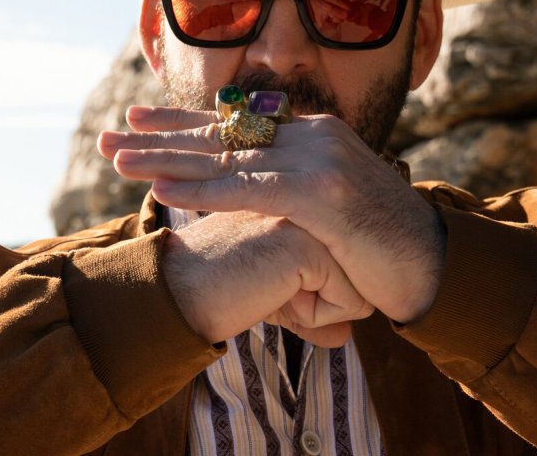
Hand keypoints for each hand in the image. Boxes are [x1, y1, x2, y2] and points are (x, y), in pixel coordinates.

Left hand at [99, 106, 445, 323]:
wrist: (434, 264)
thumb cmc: (379, 246)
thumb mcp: (330, 208)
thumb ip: (290, 195)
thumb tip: (251, 202)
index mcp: (313, 133)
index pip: (235, 124)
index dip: (182, 122)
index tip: (136, 119)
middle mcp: (313, 135)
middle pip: (222, 134)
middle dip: (159, 136)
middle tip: (109, 137)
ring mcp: (319, 160)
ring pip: (227, 158)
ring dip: (166, 160)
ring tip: (118, 160)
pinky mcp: (323, 193)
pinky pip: (251, 189)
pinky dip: (205, 190)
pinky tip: (165, 190)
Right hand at [161, 210, 367, 346]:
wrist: (179, 297)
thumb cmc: (222, 293)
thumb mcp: (277, 297)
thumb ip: (313, 311)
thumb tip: (344, 337)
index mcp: (303, 199)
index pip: (346, 257)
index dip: (311, 290)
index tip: (264, 278)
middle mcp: (310, 201)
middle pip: (357, 272)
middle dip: (316, 298)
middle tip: (261, 283)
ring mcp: (311, 218)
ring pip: (358, 287)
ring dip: (314, 307)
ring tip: (265, 288)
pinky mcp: (308, 244)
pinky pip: (349, 302)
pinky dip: (312, 316)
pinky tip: (269, 294)